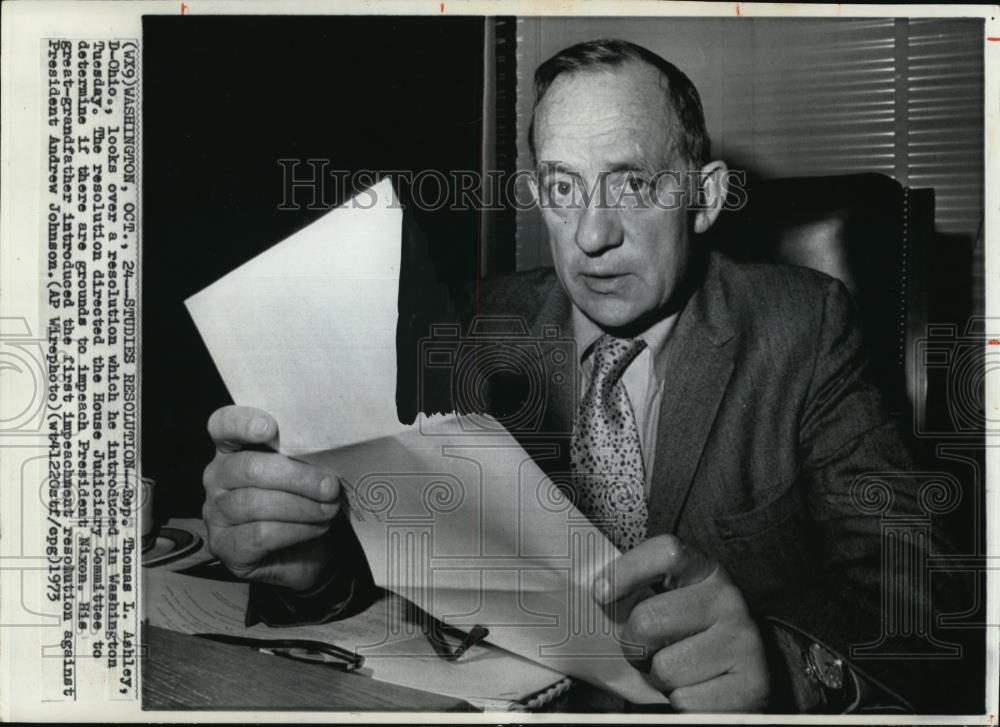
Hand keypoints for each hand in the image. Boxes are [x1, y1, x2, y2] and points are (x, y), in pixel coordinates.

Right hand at [202, 405, 340, 590]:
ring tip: (329, 510)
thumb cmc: (305, 500)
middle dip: (296, 477)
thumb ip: (305, 454)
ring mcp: (216, 513)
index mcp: (234, 449)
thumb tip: (327, 449)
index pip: (223, 425)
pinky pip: (261, 534)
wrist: (307, 551)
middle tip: (330, 487)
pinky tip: (317, 528)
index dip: (242, 423)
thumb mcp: (307, 471)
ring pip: (255, 503)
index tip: (270, 428)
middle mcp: (218, 477)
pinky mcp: (225, 546)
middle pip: (249, 468)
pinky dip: (296, 530)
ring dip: (301, 507)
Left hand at [593, 535, 769, 711]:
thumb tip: (597, 596)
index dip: (626, 570)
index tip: (601, 594)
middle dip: (634, 645)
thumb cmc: (695, 637)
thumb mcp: (674, 604)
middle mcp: (730, 601)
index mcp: (708, 572)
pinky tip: (699, 691)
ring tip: (680, 671)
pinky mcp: (751, 685)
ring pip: (664, 668)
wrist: (747, 678)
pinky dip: (680, 703)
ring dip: (660, 679)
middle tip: (646, 651)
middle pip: (648, 619)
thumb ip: (643, 594)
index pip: (666, 552)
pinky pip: (685, 701)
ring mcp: (744, 642)